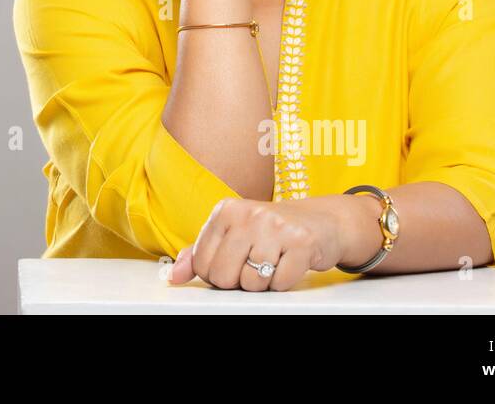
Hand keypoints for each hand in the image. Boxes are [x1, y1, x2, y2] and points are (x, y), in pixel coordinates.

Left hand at [166, 197, 349, 291]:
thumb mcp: (232, 233)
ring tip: (273, 261)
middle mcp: (248, 214)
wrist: (320, 221)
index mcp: (225, 210)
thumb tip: (174, 277)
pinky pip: (280, 283)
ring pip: (252, 283)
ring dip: (263, 282)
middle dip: (238, 281)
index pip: (202, 263)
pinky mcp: (301, 242)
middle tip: (255, 264)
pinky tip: (289, 263)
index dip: (217, 274)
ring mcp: (275, 226)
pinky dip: (284, 281)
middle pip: (224, 276)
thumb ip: (200, 254)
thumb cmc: (270, 231)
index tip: (233, 263)